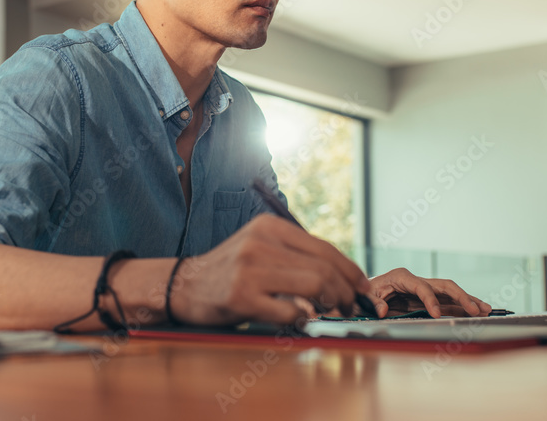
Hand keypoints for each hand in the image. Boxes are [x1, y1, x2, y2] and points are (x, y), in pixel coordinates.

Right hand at [169, 214, 370, 324]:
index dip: (351, 270)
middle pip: (324, 268)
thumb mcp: (259, 247)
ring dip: (331, 304)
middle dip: (346, 292)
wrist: (184, 285)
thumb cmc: (229, 271)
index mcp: (269, 226)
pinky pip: (289, 311)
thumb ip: (294, 255)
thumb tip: (342, 275)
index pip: (324, 248)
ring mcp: (249, 269)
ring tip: (331, 312)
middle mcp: (260, 243)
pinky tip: (302, 319)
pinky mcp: (241, 297)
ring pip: (313, 287)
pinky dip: (303, 319)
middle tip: (350, 306)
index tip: (362, 287)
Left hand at [366, 268, 491, 317]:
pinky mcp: (427, 298)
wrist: (364, 292)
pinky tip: (476, 312)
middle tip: (475, 309)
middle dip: (461, 296)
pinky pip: (447, 302)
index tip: (437, 315)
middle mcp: (416, 280)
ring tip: (486, 310)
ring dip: (468, 301)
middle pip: (444, 285)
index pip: (422, 287)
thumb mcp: (365, 296)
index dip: (430, 300)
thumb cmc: (365, 292)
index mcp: (402, 277)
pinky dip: (462, 307)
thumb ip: (373, 303)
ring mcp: (424, 288)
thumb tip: (383, 311)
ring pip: (450, 293)